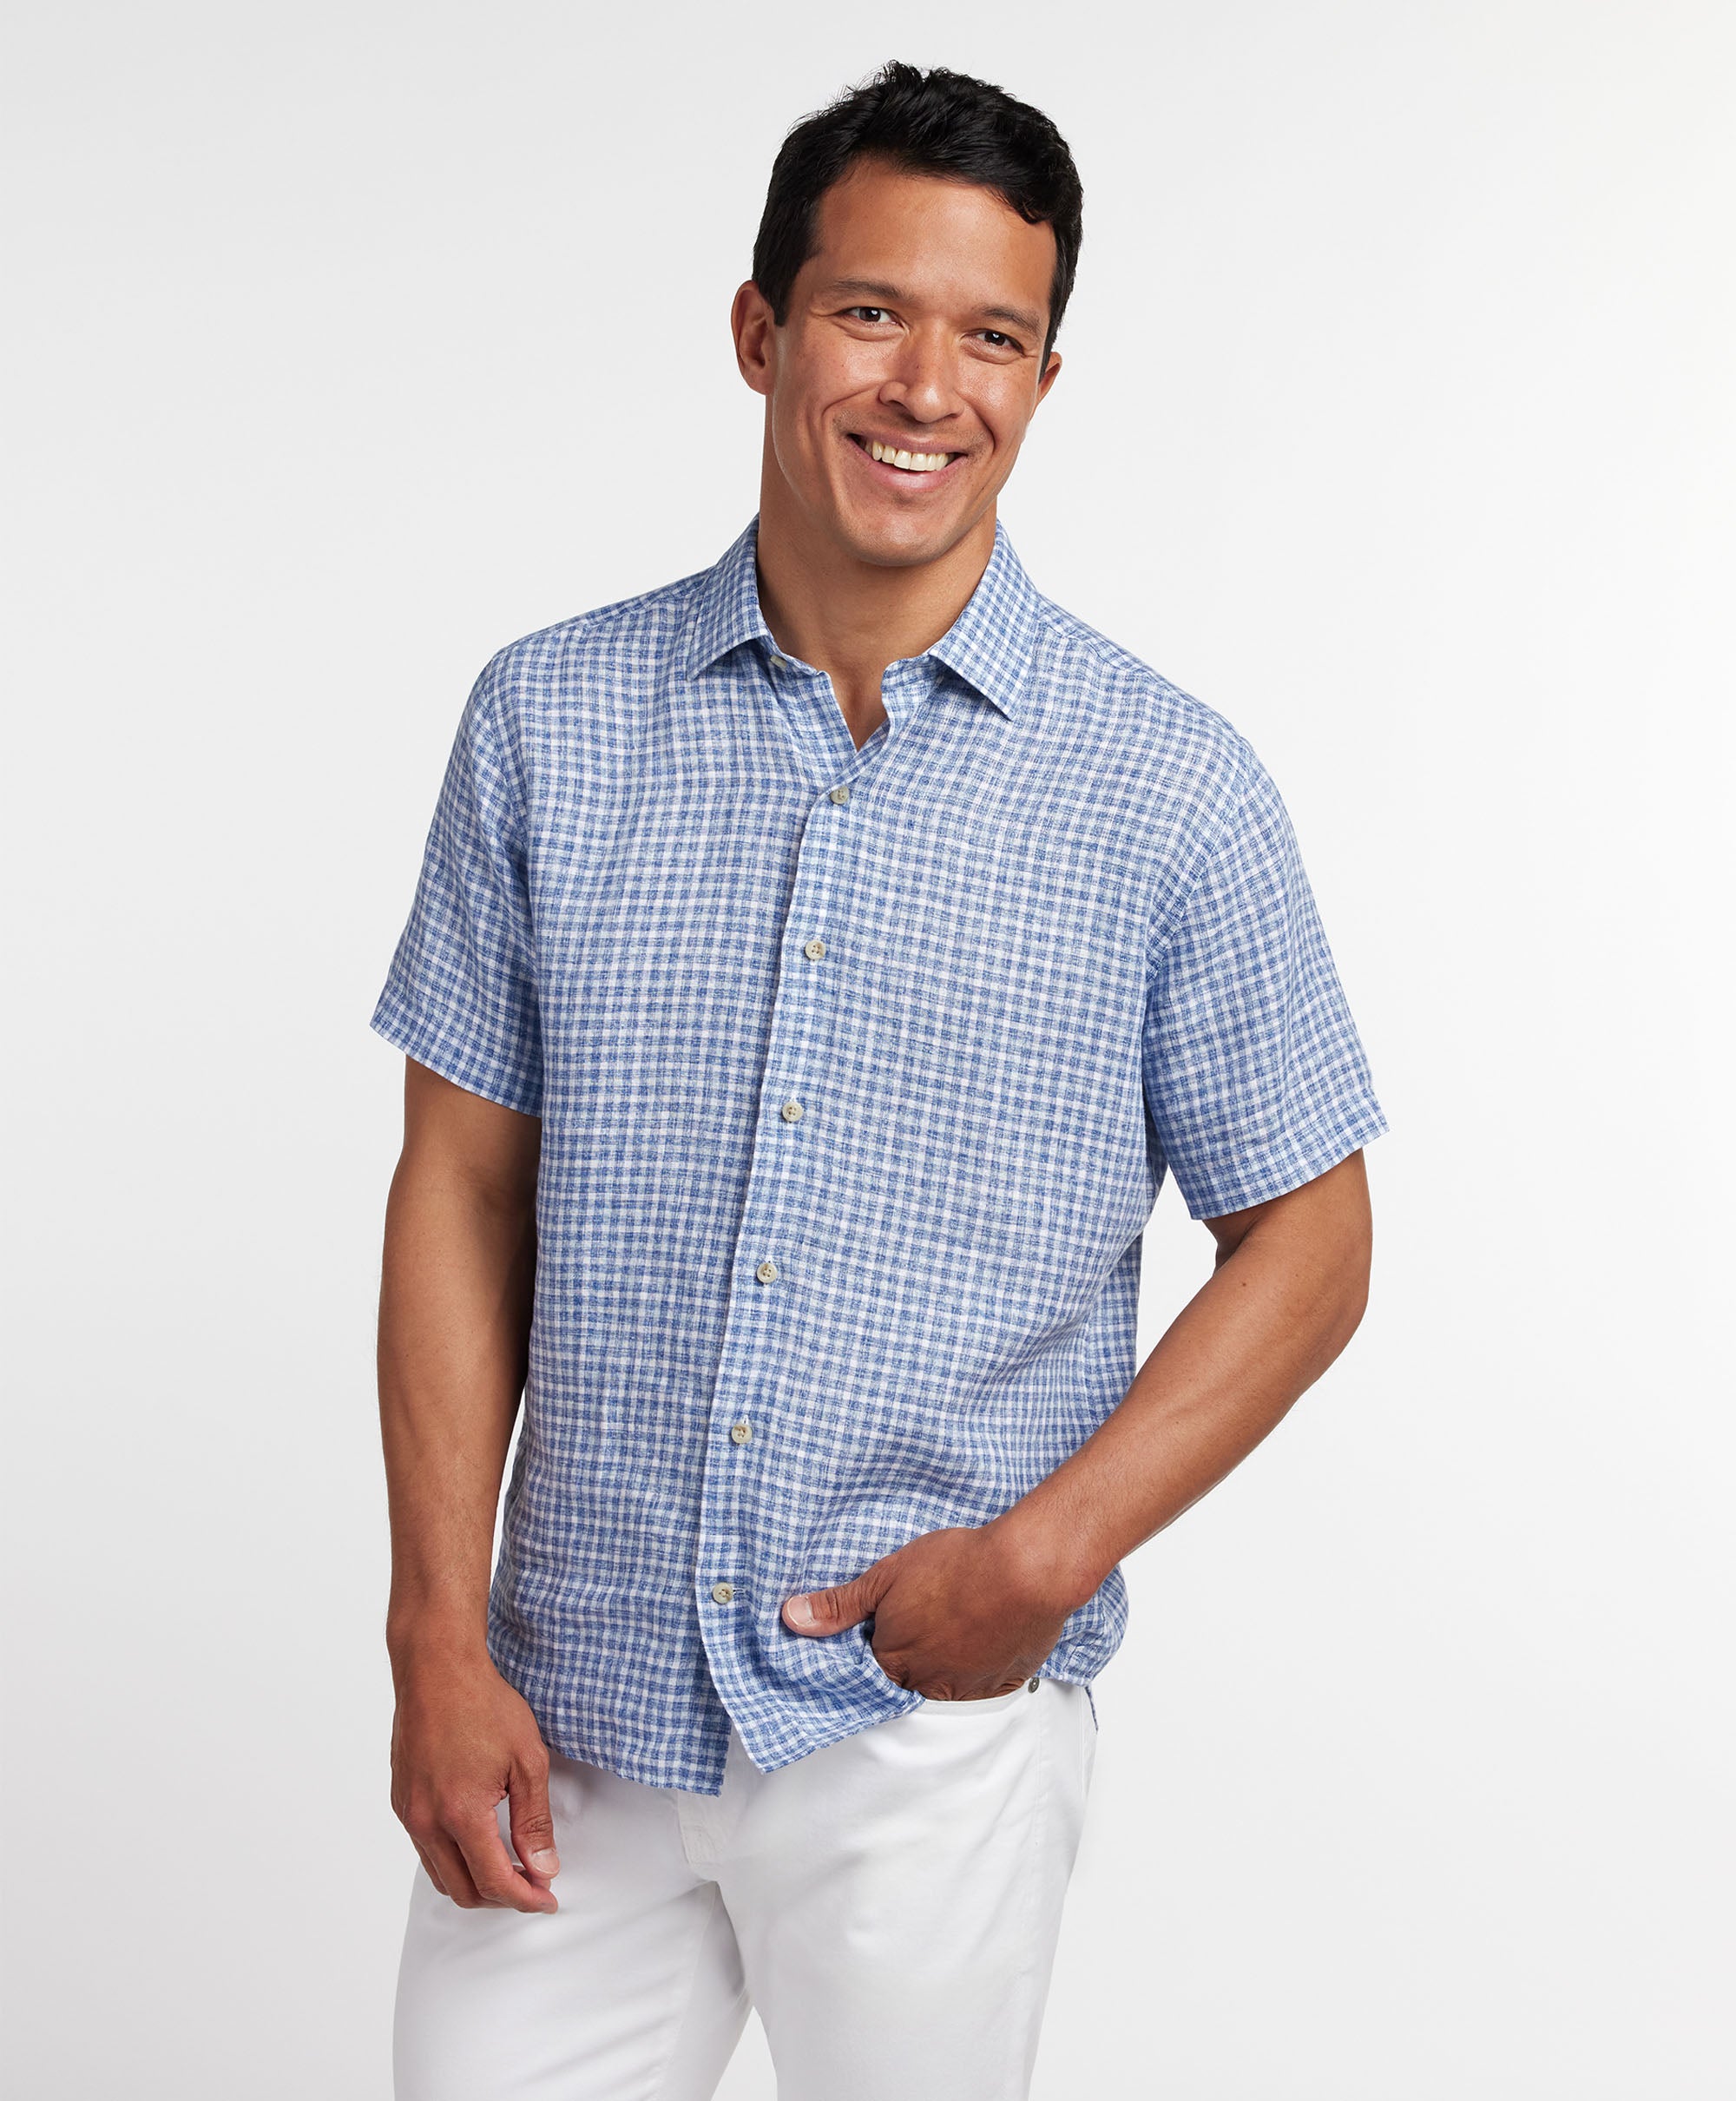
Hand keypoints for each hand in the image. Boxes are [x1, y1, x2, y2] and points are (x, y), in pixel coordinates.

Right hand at [390, 1648, 560, 1912]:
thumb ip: (534, 1821)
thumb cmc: (482, 1704)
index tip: (548, 1898)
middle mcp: (426, 1821)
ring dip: (474, 1883)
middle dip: (501, 1900)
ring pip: (440, 1875)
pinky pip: (425, 1850)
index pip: (494, 1882)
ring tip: (508, 1869)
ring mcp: (409, 1813)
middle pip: (462, 1890)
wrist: (436, 1669)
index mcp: (460, 1814)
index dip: (525, 1898)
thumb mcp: (527, 1760)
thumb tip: (543, 1867)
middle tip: (532, 1886)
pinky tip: (477, 1842)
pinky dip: (452, 1860)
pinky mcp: (401, 1801)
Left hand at [780, 1520, 1078, 1699]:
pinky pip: (982, 1684)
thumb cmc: (955, 1566)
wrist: (1027, 1570)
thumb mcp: (887, 1575)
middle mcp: (927, 1684)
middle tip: (925, 1619)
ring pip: (945, 1682)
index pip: (871, 1668)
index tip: (886, 1624)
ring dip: (945, 1661)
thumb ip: (841, 1604)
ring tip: (954, 1625)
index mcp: (893, 1660)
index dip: (876, 1642)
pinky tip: (982, 1634)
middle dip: (910, 1654)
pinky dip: (978, 1665)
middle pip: (907, 1678)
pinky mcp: (1003, 1683)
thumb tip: (791, 1619)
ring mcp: (968, 1688)